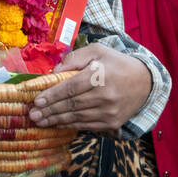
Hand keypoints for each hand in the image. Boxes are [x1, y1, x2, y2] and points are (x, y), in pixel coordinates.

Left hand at [29, 43, 150, 132]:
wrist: (145, 82)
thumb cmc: (116, 64)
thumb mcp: (97, 51)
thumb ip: (74, 58)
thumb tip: (53, 72)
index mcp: (100, 75)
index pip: (71, 87)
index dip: (52, 95)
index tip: (36, 100)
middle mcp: (105, 95)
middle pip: (72, 105)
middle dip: (49, 111)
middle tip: (32, 115)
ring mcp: (109, 112)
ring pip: (77, 117)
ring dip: (56, 120)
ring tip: (39, 122)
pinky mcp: (112, 123)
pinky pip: (86, 126)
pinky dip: (69, 125)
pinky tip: (56, 124)